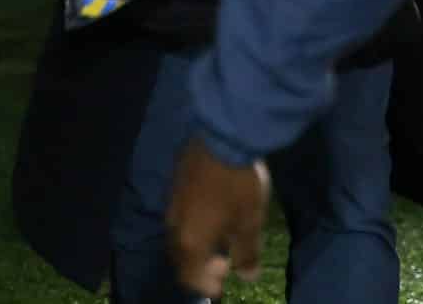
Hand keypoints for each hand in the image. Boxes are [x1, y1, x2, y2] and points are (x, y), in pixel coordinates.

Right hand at [166, 138, 270, 297]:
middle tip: (226, 262)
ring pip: (180, 238)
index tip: (227, 278)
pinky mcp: (176, 186)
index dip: (207, 286)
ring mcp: (172, 204)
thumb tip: (247, 277)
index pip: (190, 278)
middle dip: (201, 267)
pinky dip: (195, 228)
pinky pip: (181, 218)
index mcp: (190, 243)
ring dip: (198, 246)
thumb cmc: (238, 185)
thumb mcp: (249, 222)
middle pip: (181, 260)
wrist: (222, 136)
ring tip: (222, 238)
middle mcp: (174, 227)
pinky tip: (214, 217)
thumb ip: (247, 253)